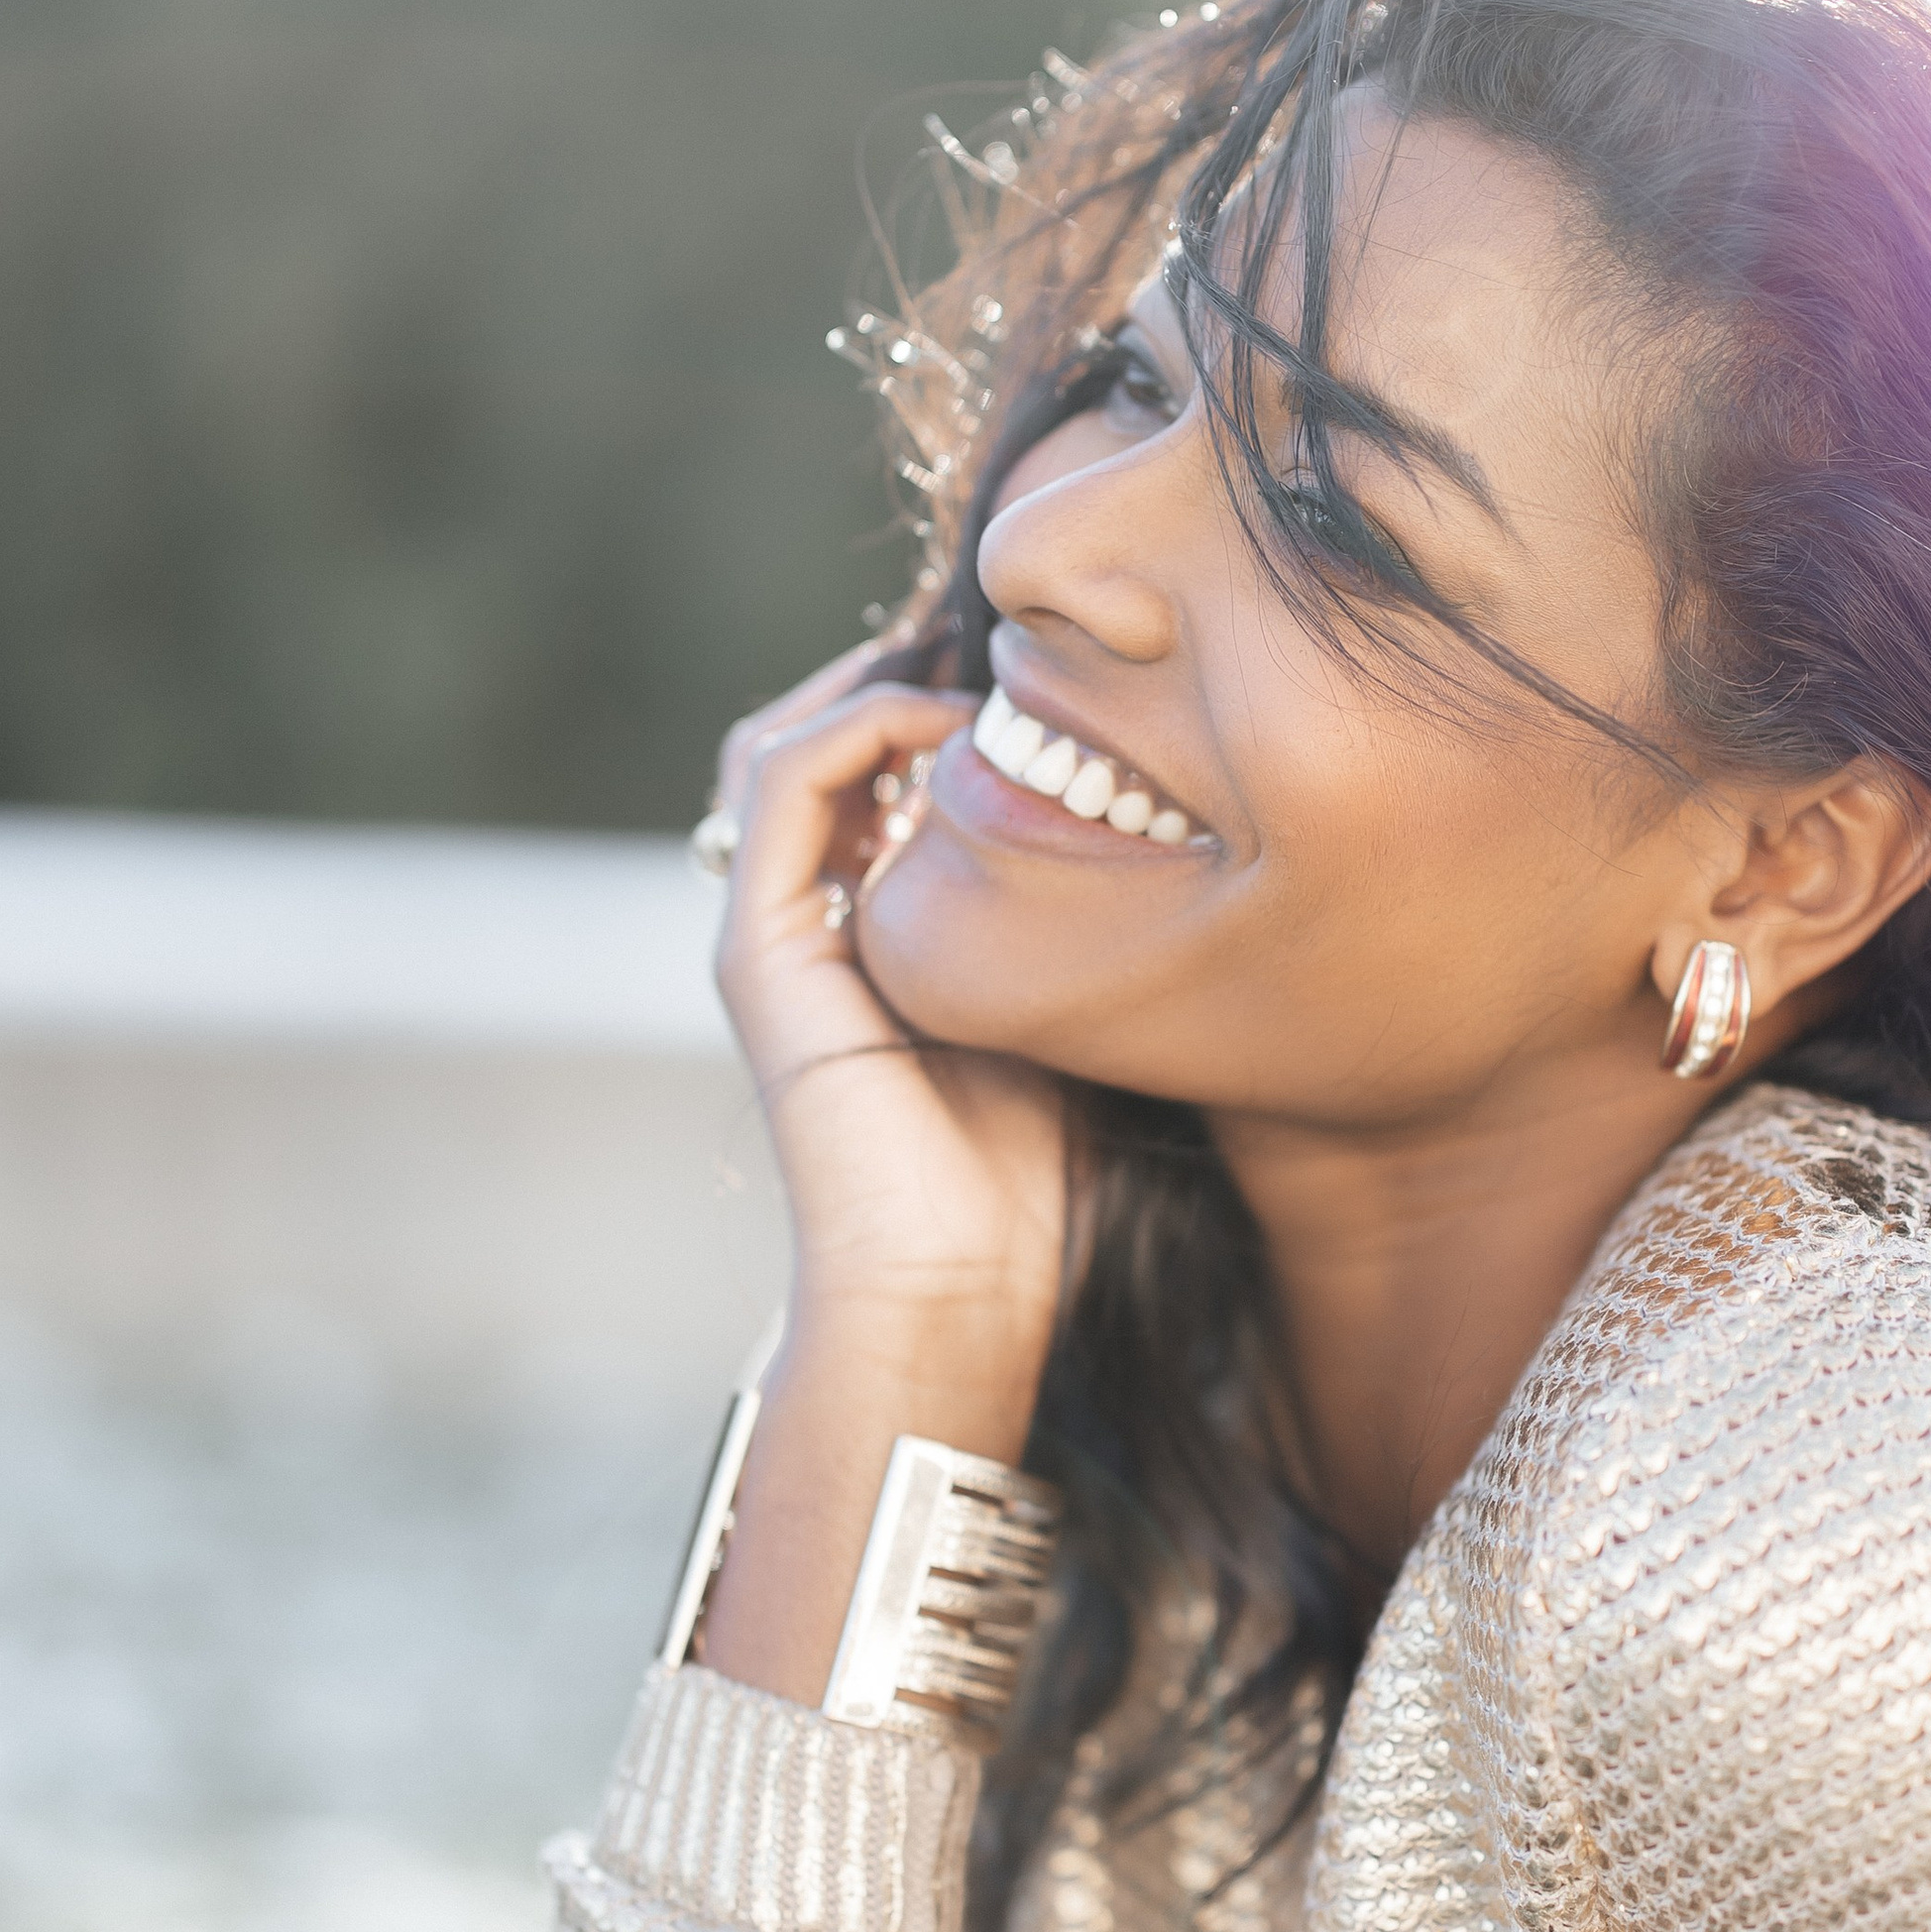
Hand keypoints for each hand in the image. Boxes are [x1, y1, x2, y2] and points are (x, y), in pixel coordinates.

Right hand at [694, 644, 1069, 1698]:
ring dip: (879, 682)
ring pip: (786, 743)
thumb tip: (1168, 825)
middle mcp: (810, 927)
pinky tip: (951, 729)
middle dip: (905, 673)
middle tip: (1008, 640)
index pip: (879, 779)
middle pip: (821, 743)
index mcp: (871, 942)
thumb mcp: (1081, 1013)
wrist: (955, 1291)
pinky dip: (860, 728)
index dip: (950, 709)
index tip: (1057, 680)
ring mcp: (776, 934)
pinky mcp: (762, 952)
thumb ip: (1083, 929)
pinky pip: (782, 786)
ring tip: (980, 665)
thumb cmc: (1035, 1184)